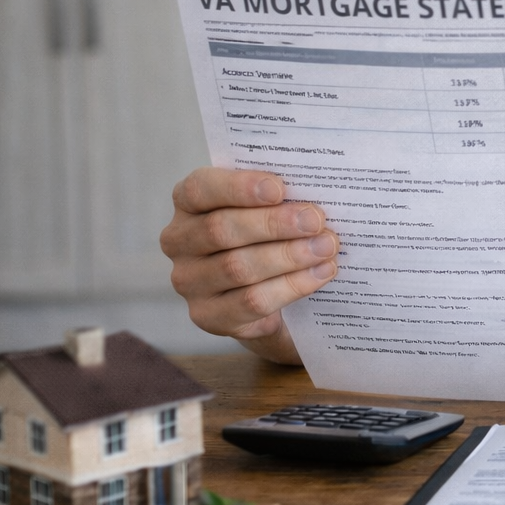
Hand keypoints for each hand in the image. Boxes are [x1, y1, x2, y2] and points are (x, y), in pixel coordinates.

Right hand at [160, 167, 338, 364]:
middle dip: (274, 224)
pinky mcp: (208, 316)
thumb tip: (316, 189)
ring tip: (326, 248)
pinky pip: (251, 302)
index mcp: (188, 203)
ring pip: (238, 268)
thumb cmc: (268, 233)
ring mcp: (189, 282)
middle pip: (221, 229)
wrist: (269, 289)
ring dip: (288, 257)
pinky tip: (319, 274)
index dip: (239, 188)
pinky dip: (291, 287)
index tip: (279, 189)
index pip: (200, 189)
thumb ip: (279, 196)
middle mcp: (179, 241)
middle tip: (316, 221)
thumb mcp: (267, 206)